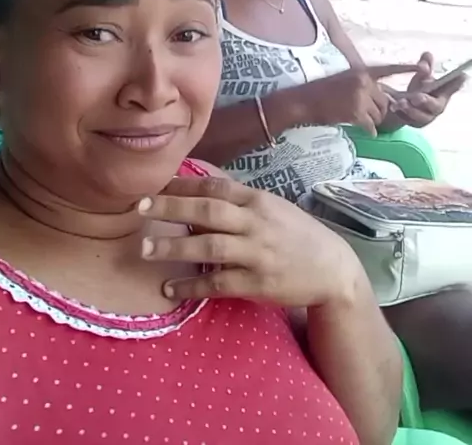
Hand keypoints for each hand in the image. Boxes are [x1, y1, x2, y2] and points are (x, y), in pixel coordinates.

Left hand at [139, 175, 361, 306]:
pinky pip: (219, 283)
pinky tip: (170, 289)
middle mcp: (256, 223)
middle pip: (207, 211)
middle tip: (139, 207)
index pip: (215, 187)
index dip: (182, 185)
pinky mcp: (258, 284)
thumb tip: (195, 190)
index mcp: (258, 200)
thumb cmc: (296, 234)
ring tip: (146, 249)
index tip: (154, 185)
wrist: (333, 269)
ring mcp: (258, 253)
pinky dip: (193, 286)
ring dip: (175, 247)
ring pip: (210, 247)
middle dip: (171, 208)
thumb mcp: (271, 208)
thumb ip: (237, 201)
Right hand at [302, 64, 418, 135]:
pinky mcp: (356, 113)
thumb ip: (363, 85)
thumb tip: (379, 98)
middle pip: (385, 101)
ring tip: (357, 119)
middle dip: (379, 110)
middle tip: (364, 114)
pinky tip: (363, 131)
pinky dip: (369, 130)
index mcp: (362, 72)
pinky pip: (371, 126)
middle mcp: (364, 82)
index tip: (422, 68)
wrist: (304, 101)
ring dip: (372, 120)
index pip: (388, 69)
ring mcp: (360, 97)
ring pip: (380, 114)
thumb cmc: (321, 91)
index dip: (406, 69)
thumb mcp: (344, 79)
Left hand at [390, 52, 464, 127]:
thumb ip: (425, 65)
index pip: (451, 88)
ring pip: (421, 116)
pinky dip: (401, 113)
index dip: (456, 83)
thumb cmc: (419, 87)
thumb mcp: (422, 75)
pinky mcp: (414, 123)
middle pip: (436, 106)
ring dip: (411, 109)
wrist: (405, 103)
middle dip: (427, 101)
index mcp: (443, 93)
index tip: (460, 75)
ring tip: (401, 102)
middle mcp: (437, 107)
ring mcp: (426, 117)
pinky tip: (393, 107)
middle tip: (417, 97)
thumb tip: (427, 55)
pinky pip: (408, 120)